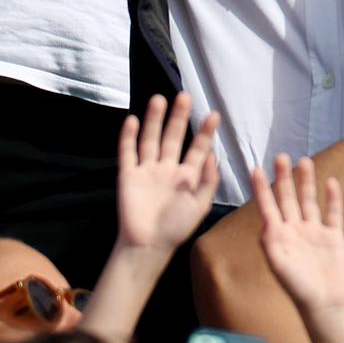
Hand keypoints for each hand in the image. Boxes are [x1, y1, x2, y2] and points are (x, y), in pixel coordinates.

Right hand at [120, 93, 223, 251]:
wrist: (147, 246)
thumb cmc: (176, 228)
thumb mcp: (200, 206)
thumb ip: (208, 181)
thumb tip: (213, 155)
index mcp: (187, 176)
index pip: (198, 149)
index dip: (205, 132)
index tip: (214, 114)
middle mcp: (167, 169)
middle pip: (174, 137)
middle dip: (179, 118)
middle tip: (185, 96)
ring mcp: (147, 171)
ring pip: (151, 140)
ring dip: (155, 120)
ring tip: (160, 99)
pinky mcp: (128, 176)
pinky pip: (128, 152)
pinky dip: (129, 137)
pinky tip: (133, 120)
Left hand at [253, 153, 343, 318]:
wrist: (324, 305)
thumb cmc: (297, 288)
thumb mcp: (278, 265)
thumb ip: (271, 241)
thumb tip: (266, 218)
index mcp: (279, 237)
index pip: (268, 207)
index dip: (262, 188)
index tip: (256, 169)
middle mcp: (296, 231)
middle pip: (288, 199)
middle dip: (284, 178)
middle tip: (281, 156)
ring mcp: (315, 232)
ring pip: (309, 201)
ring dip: (306, 182)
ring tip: (305, 160)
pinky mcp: (334, 236)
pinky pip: (333, 213)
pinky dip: (333, 198)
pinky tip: (331, 183)